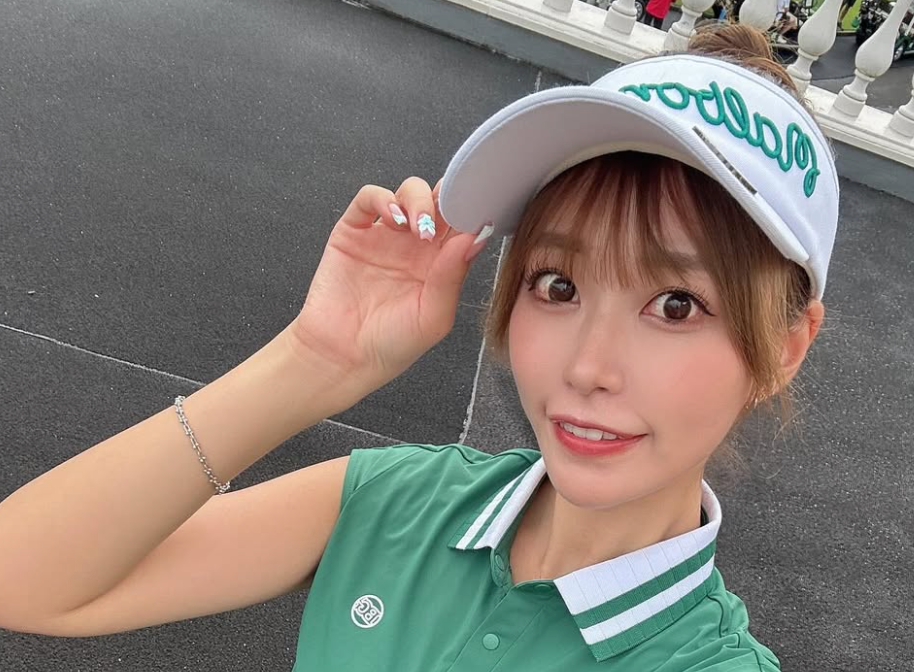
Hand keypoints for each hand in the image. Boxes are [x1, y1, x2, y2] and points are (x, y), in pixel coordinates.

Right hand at [286, 176, 492, 391]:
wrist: (343, 356)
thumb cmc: (392, 344)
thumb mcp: (433, 316)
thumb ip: (452, 275)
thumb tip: (475, 236)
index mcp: (441, 263)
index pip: (462, 224)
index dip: (470, 212)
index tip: (476, 212)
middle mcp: (416, 245)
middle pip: (439, 201)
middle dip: (447, 199)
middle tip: (445, 218)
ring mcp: (385, 235)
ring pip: (408, 192)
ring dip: (418, 200)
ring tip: (417, 228)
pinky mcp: (353, 231)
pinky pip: (369, 198)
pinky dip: (382, 198)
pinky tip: (392, 219)